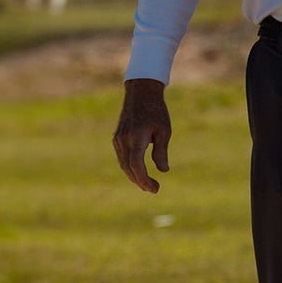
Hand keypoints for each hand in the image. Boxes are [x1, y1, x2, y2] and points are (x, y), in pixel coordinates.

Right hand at [113, 78, 171, 193]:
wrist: (141, 93)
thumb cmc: (156, 111)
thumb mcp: (164, 130)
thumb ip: (161, 151)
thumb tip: (163, 170)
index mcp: (137, 137)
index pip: (137, 165)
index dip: (144, 180)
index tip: (155, 189)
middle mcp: (124, 139)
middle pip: (129, 168)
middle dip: (140, 181)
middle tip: (154, 189)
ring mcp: (118, 139)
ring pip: (123, 164)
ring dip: (134, 176)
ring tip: (148, 184)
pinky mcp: (117, 138)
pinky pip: (122, 158)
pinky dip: (130, 168)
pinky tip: (139, 173)